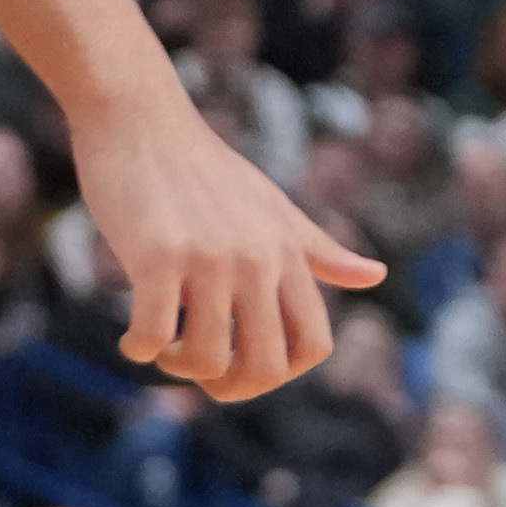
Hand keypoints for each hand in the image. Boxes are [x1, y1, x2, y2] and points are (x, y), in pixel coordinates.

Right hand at [76, 94, 378, 396]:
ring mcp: (210, 259)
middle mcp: (258, 260)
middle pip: (265, 367)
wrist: (142, 119)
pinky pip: (153, 335)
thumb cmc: (204, 168)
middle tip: (196, 368)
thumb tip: (374, 276)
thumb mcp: (273, 208)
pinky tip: (131, 339)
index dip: (280, 373)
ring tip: (163, 348)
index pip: (314, 346)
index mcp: (288, 255)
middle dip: (229, 387)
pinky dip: (138, 350)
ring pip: (207, 360)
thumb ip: (320, 250)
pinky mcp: (158, 255)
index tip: (243, 361)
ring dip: (179, 369)